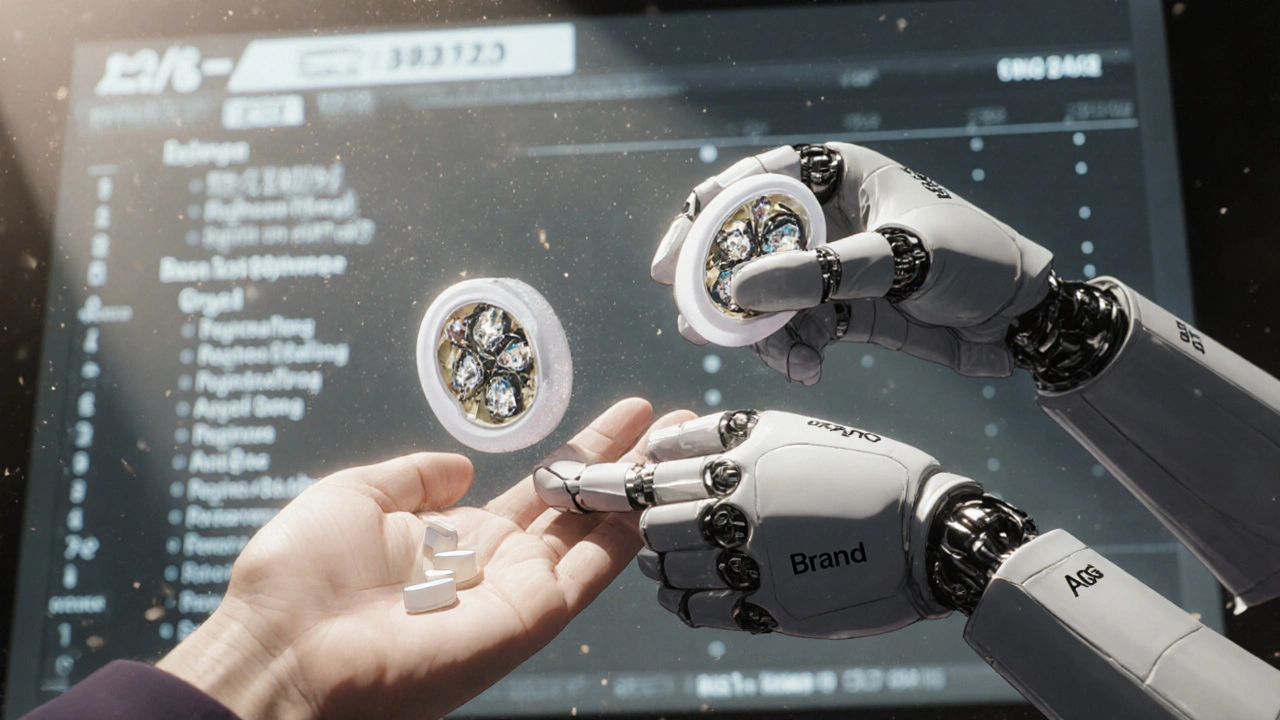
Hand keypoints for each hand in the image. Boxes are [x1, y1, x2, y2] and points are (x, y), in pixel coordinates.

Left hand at [157, 398, 694, 719]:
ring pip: (594, 535)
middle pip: (578, 509)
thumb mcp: (356, 496)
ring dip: (639, 490)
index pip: (537, 490)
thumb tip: (463, 465)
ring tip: (683, 445)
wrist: (283, 649)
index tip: (627, 417)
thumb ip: (414, 475)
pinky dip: (626, 534)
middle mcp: (492, 567)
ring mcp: (514, 594)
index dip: (583, 452)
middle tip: (677, 425)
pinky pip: (587, 573)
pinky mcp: (526, 620)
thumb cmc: (298, 576)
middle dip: (628, 465)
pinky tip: (655, 494)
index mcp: (452, 539)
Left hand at [534, 410, 979, 638]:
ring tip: (664, 549)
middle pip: (646, 528)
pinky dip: (683, 597)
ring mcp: (749, 569)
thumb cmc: (857, 464)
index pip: (638, 479)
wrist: (926, 534)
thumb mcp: (785, 429)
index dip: (588, 483)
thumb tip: (659, 437)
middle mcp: (732, 520)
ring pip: (668, 571)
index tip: (553, 481)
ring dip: (657, 559)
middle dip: (627, 521)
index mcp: (733, 467)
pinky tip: (688, 584)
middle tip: (628, 516)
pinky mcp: (768, 609)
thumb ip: (716, 433)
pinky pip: (701, 609)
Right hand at [650, 143, 1053, 383]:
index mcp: (838, 176)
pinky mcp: (845, 310)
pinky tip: (806, 372)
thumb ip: (819, 275)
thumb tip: (738, 292)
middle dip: (723, 293)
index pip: (752, 185)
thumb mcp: (900, 259)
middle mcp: (827, 218)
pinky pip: (796, 330)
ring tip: (784, 362)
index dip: (702, 222)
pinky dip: (791, 354)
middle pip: (748, 249)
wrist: (1027, 319)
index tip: (670, 268)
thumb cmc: (975, 260)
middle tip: (700, 329)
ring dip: (762, 335)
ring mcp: (832, 266)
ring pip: (768, 298)